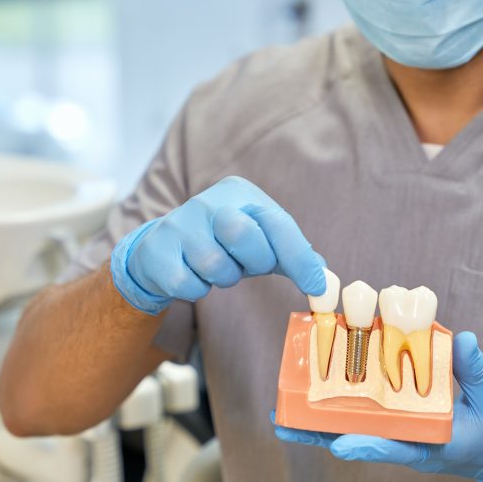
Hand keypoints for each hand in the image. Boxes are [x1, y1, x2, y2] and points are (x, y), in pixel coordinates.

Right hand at [111, 176, 325, 314]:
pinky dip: (197, 289)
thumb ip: (292, 255)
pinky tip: (191, 275)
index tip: (315, 286)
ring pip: (216, 265)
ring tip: (215, 267)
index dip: (298, 257)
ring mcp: (178, 224)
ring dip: (223, 278)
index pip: (276, 221)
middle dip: (253, 261)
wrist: (162, 250)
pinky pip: (190, 285)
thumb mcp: (259, 243)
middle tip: (246, 264)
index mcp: (239, 192)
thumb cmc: (220, 245)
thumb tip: (324, 279)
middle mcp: (207, 201)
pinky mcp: (157, 251)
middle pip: (244, 234)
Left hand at [274, 332, 482, 481]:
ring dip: (320, 415)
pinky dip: (341, 398)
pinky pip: (364, 409)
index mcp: (430, 443)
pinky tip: (317, 384)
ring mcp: (399, 426)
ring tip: (284, 408)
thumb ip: (477, 371)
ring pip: (353, 423)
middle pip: (357, 435)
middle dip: (320, 432)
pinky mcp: (398, 414)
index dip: (368, 446)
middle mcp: (407, 436)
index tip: (340, 444)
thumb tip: (463, 340)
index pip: (395, 445)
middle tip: (282, 423)